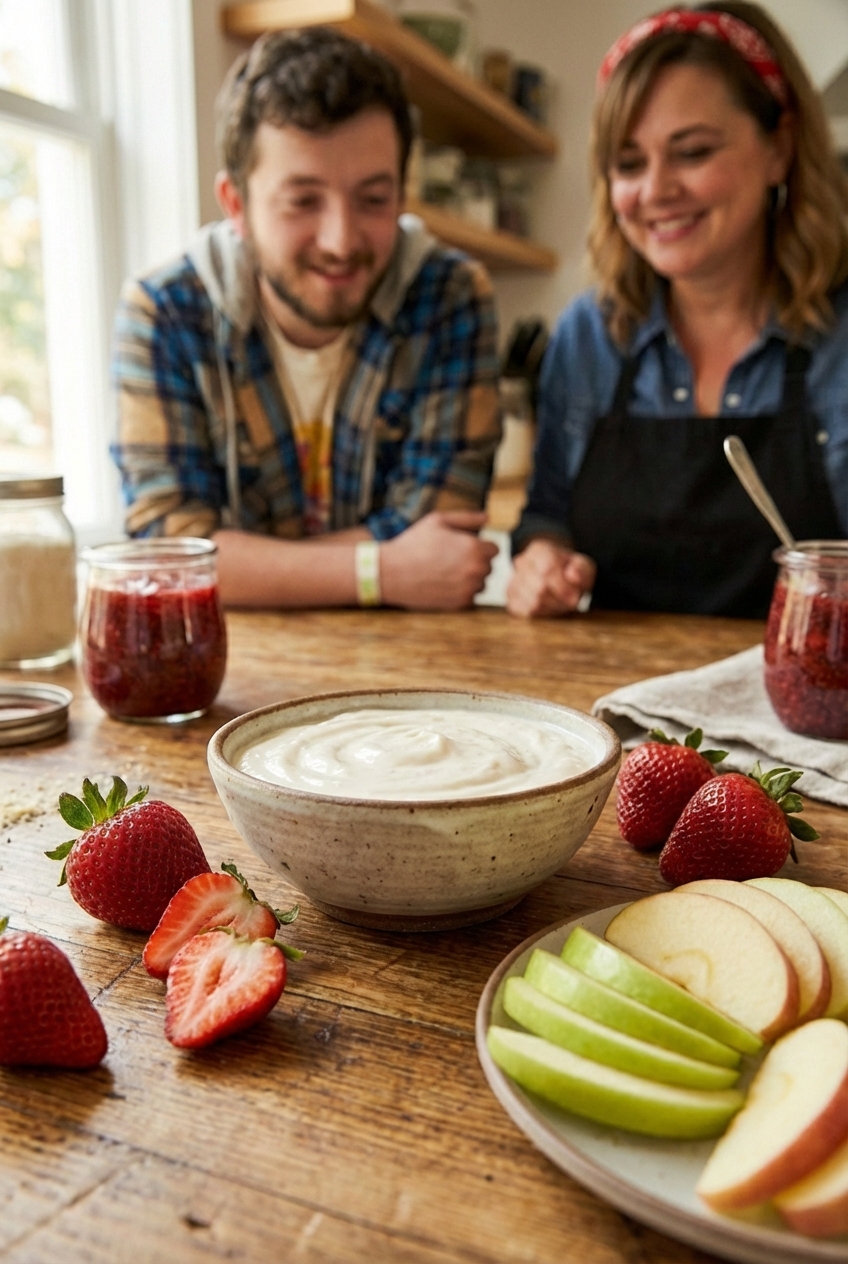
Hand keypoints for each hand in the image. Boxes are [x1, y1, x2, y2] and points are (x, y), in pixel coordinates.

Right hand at [381, 512, 498, 610]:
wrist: (391, 573)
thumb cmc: (413, 543)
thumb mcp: (438, 521)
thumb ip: (467, 518)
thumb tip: (487, 517)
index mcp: (475, 548)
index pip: (495, 549)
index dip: (479, 546)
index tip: (462, 547)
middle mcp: (476, 570)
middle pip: (489, 567)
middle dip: (475, 562)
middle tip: (450, 559)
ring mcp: (469, 589)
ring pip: (480, 583)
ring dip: (469, 578)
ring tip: (445, 572)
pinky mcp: (460, 604)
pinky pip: (470, 597)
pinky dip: (460, 591)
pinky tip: (442, 583)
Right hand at [506, 538, 595, 617]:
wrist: (556, 574)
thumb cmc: (570, 570)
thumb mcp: (583, 565)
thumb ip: (582, 569)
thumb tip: (573, 575)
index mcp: (539, 549)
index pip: (547, 569)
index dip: (562, 587)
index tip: (575, 597)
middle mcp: (521, 563)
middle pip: (539, 588)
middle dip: (559, 599)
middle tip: (570, 601)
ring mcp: (513, 581)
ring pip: (533, 603)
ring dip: (552, 608)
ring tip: (560, 602)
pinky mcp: (511, 599)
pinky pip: (526, 612)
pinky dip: (542, 613)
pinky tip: (549, 606)